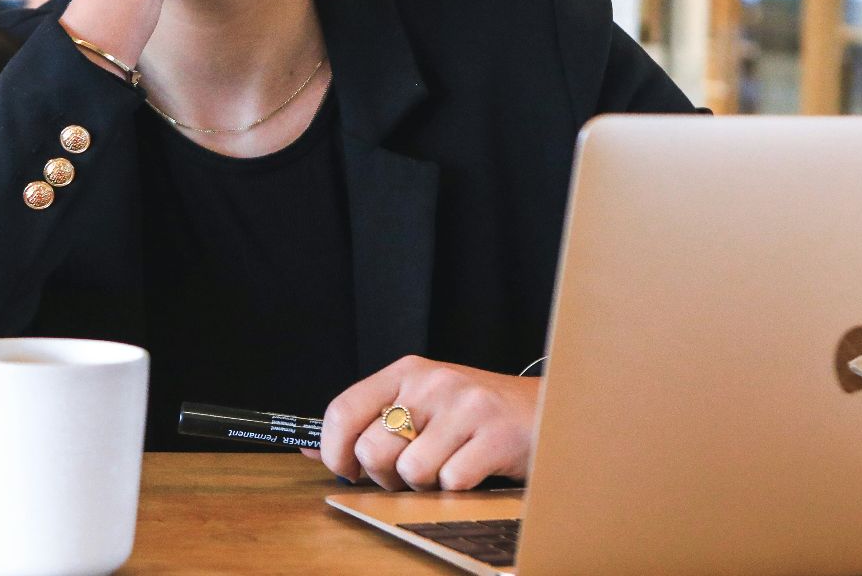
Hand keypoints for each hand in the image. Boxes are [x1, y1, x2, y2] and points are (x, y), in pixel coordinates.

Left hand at [303, 355, 539, 491]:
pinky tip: (475, 471)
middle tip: (409, 473)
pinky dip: (458, 489)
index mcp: (408, 371)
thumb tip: (309, 451)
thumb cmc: (477, 415)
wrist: (553, 409)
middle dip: (386, 476)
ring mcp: (466, 407)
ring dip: (426, 485)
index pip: (343, 409)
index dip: (334, 450)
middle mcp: (433, 382)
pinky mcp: (497, 436)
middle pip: (373, 448)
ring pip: (412, 471)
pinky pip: (452, 482)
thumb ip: (370, 422)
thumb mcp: (422, 404)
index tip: (347, 470)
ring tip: (447, 468)